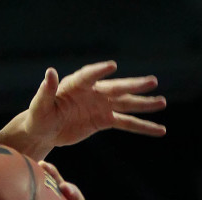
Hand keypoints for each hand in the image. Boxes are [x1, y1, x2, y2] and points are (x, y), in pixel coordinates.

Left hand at [0, 60, 165, 161]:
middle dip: (133, 85)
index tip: (112, 67)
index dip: (99, 71)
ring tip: (162, 102)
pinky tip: (159, 129)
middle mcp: (93, 92)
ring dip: (144, 104)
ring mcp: (101, 106)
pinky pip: (126, 124)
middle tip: (152, 82)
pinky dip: (142, 127)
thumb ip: (46, 90)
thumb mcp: (40, 105)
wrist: (45, 130)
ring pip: (126, 105)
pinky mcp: (104, 121)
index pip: (89, 76)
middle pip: (116, 88)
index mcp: (76, 85)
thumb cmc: (39, 116)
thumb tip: (49, 72)